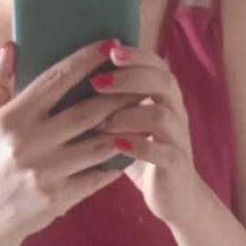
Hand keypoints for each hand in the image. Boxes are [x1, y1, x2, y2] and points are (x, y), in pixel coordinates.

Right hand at [0, 40, 128, 245]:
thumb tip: (11, 46)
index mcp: (11, 119)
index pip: (56, 80)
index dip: (86, 60)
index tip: (111, 45)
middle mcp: (27, 144)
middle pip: (86, 112)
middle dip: (118, 95)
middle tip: (141, 80)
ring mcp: (44, 173)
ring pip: (98, 145)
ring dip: (125, 128)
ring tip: (143, 112)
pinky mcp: (57, 198)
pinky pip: (97, 176)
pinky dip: (116, 163)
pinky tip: (131, 149)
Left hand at [91, 43, 202, 225]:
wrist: (173, 194)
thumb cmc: (139, 153)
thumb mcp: (127, 121)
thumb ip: (109, 100)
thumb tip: (66, 77)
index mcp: (163, 96)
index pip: (156, 64)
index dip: (136, 55)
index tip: (108, 50)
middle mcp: (175, 112)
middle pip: (163, 81)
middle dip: (130, 77)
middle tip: (98, 82)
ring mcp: (178, 138)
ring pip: (161, 115)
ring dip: (128, 115)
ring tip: (101, 122)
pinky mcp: (176, 165)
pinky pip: (162, 151)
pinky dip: (138, 147)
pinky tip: (115, 146)